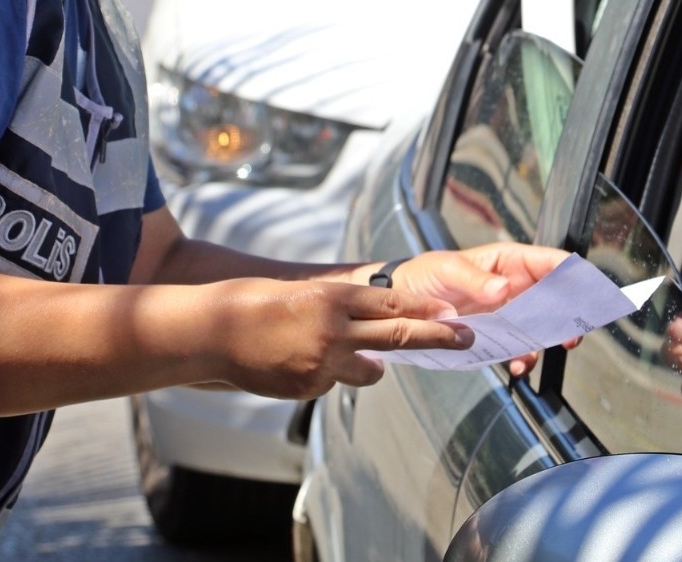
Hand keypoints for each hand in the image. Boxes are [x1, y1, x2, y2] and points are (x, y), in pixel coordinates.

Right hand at [207, 278, 470, 399]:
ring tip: (329, 348)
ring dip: (368, 363)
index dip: (426, 308)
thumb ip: (342, 312)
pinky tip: (294, 360)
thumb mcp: (305, 294)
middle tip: (468, 336)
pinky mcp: (310, 387)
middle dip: (437, 336)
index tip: (454, 312)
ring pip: (370, 369)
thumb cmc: (256, 303)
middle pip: (399, 333)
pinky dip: (325, 374)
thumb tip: (374, 339)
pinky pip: (334, 383)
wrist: (214, 331)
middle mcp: (334, 329)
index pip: (392, 302)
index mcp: (333, 298)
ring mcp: (323, 362)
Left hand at [392, 243, 573, 376]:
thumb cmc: (425, 275)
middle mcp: (516, 286)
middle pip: (557, 298)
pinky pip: (522, 347)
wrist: (401, 303)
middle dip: (570, 314)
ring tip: (547, 350)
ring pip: (544, 326)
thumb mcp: (446, 269)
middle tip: (574, 333)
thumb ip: (474, 279)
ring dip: (551, 339)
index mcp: (509, 261)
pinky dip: (526, 357)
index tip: (591, 291)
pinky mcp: (499, 335)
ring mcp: (510, 313)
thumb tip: (504, 288)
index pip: (552, 262)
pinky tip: (519, 365)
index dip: (575, 274)